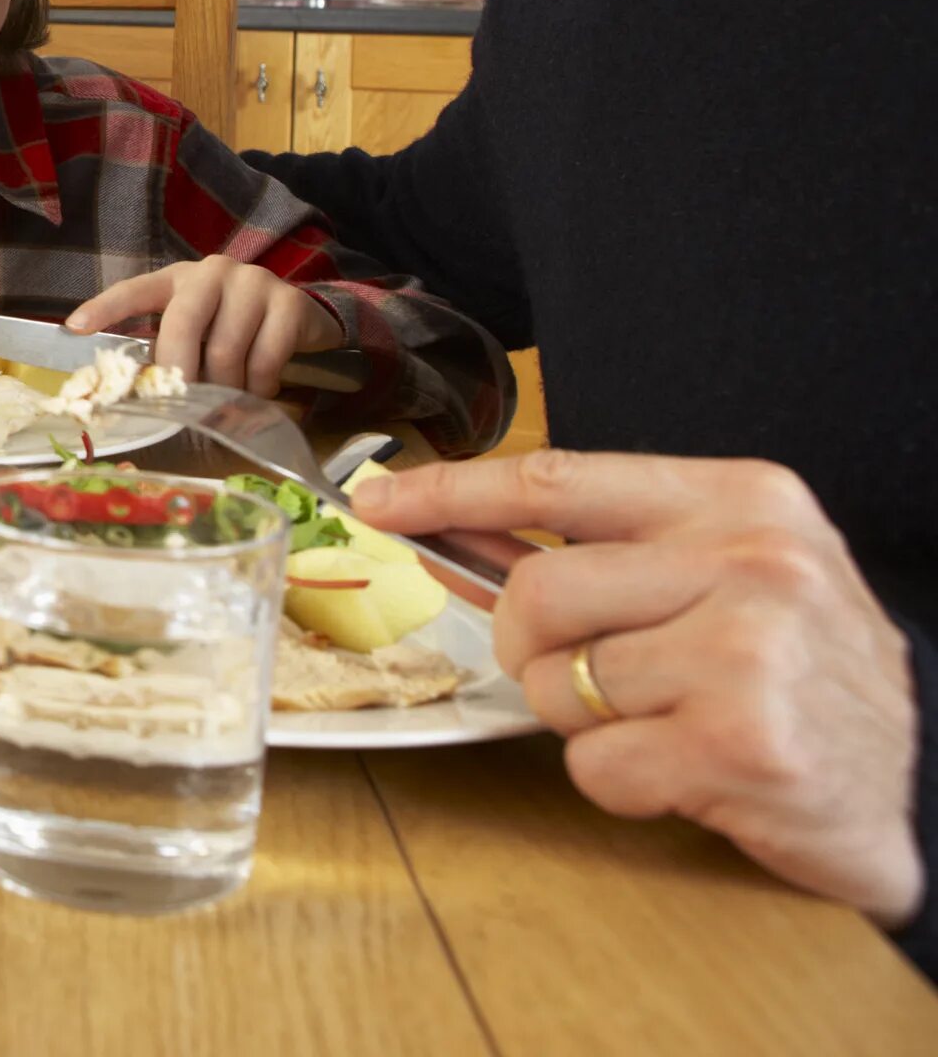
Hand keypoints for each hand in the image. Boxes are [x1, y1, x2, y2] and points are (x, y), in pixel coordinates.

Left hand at [66, 255, 343, 393]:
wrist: (299, 314)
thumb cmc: (232, 327)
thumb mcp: (197, 331)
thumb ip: (170, 350)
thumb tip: (145, 397)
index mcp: (176, 280)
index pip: (135, 291)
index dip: (104, 308)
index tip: (74, 327)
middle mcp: (211, 272)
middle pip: (182, 325)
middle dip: (179, 372)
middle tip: (182, 404)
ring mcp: (252, 282)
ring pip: (225, 350)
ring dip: (226, 388)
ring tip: (231, 398)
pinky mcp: (288, 302)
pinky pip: (265, 358)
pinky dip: (260, 387)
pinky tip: (261, 390)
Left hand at [357, 450, 924, 927]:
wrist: (935, 779)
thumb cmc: (810, 677)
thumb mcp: (733, 575)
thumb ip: (609, 548)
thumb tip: (457, 524)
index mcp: (740, 501)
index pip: (558, 480)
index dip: (452, 491)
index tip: (380, 501)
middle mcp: (749, 563)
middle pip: (536, 595)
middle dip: (532, 654)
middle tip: (587, 681)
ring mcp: (748, 653)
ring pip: (559, 685)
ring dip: (590, 724)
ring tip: (672, 724)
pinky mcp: (742, 746)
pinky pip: (597, 765)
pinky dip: (624, 783)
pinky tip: (694, 774)